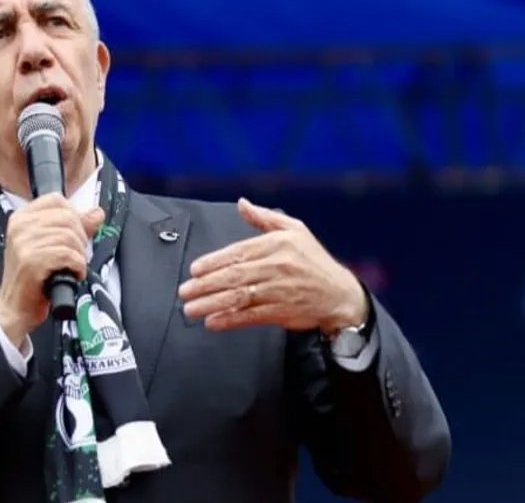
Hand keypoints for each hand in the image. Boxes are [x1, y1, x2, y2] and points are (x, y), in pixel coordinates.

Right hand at [0, 193, 104, 346]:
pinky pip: (68, 255)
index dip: (74, 216)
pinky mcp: (31, 261)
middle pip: (67, 217)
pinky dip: (77, 267)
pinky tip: (72, 275)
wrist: (14, 308)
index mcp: (21, 218)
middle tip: (76, 256)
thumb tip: (97, 213)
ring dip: (79, 255)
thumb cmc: (32, 278)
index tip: (75, 235)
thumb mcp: (50, 246)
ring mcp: (23, 243)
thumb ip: (74, 227)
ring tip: (72, 267)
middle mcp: (19, 226)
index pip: (56, 200)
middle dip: (80, 239)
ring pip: (70, 237)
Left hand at [178, 198, 366, 332]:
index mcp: (277, 244)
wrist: (340, 294)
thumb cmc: (315, 262)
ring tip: (191, 309)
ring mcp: (279, 290)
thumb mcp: (295, 230)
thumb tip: (242, 204)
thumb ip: (264, 218)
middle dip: (205, 285)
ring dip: (211, 304)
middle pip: (234, 276)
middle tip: (185, 291)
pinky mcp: (281, 312)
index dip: (213, 262)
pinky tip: (214, 322)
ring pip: (239, 297)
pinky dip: (230, 320)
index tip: (195, 269)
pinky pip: (251, 316)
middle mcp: (277, 266)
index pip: (238, 252)